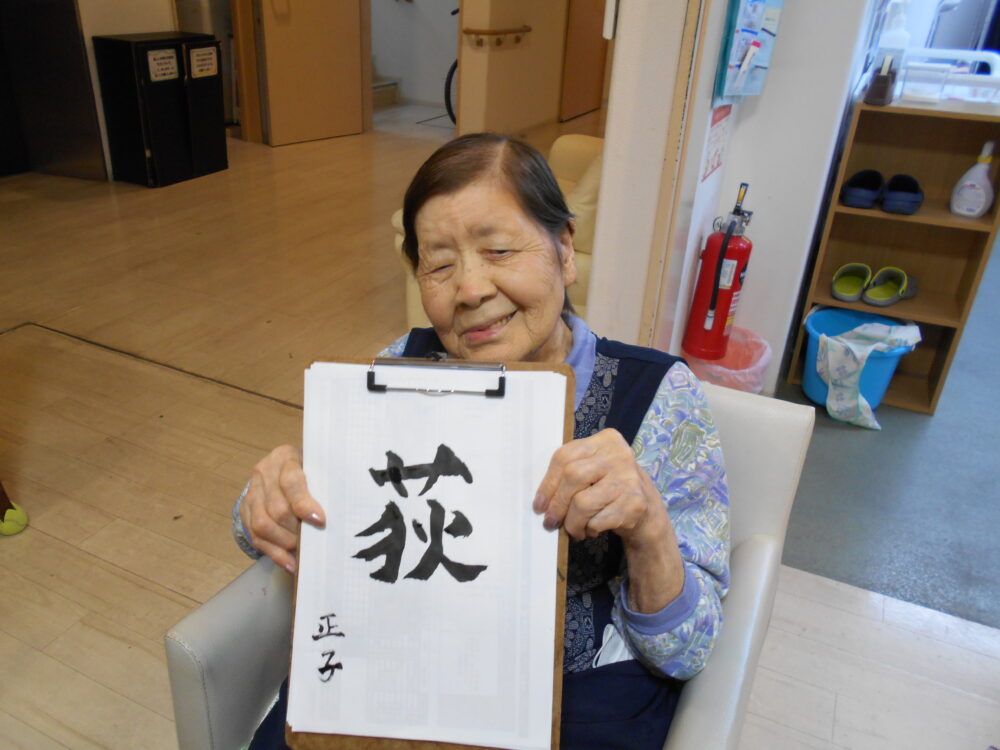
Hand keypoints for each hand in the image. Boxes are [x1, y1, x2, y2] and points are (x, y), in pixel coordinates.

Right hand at [240, 444, 324, 573]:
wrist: (280, 467)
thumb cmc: (309, 470)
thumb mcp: (317, 468)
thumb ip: (324, 483)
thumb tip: (343, 511)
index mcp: (285, 457)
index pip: (291, 481)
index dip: (304, 504)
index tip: (320, 521)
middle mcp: (264, 473)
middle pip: (277, 509)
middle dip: (296, 530)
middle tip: (313, 541)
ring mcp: (252, 493)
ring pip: (262, 525)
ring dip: (284, 543)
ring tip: (301, 552)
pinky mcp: (246, 512)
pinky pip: (256, 537)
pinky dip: (275, 554)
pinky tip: (291, 563)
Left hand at [533, 429, 684, 611]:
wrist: (647, 512)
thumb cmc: (610, 489)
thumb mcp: (593, 470)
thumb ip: (570, 473)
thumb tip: (541, 501)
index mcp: (606, 440)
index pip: (565, 456)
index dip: (547, 483)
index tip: (539, 505)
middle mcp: (620, 454)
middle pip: (573, 476)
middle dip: (557, 505)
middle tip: (551, 522)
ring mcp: (630, 478)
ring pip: (583, 502)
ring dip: (572, 523)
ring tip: (575, 529)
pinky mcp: (635, 503)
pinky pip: (598, 520)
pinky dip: (590, 529)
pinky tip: (594, 528)